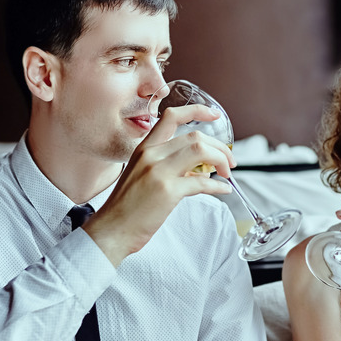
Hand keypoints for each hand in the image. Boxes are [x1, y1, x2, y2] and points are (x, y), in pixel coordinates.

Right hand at [83, 104, 234, 265]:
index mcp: (145, 148)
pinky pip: (202, 182)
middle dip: (219, 147)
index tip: (215, 115)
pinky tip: (224, 190)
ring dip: (221, 160)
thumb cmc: (128, 207)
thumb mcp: (144, 176)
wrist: (112, 229)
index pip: (171, 116)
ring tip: (226, 173)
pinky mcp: (167, 191)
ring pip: (201, 151)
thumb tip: (202, 171)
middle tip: (229, 161)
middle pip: (195, 136)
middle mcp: (151, 154)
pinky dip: (218, 185)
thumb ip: (170, 167)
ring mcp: (158, 171)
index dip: (197, 111)